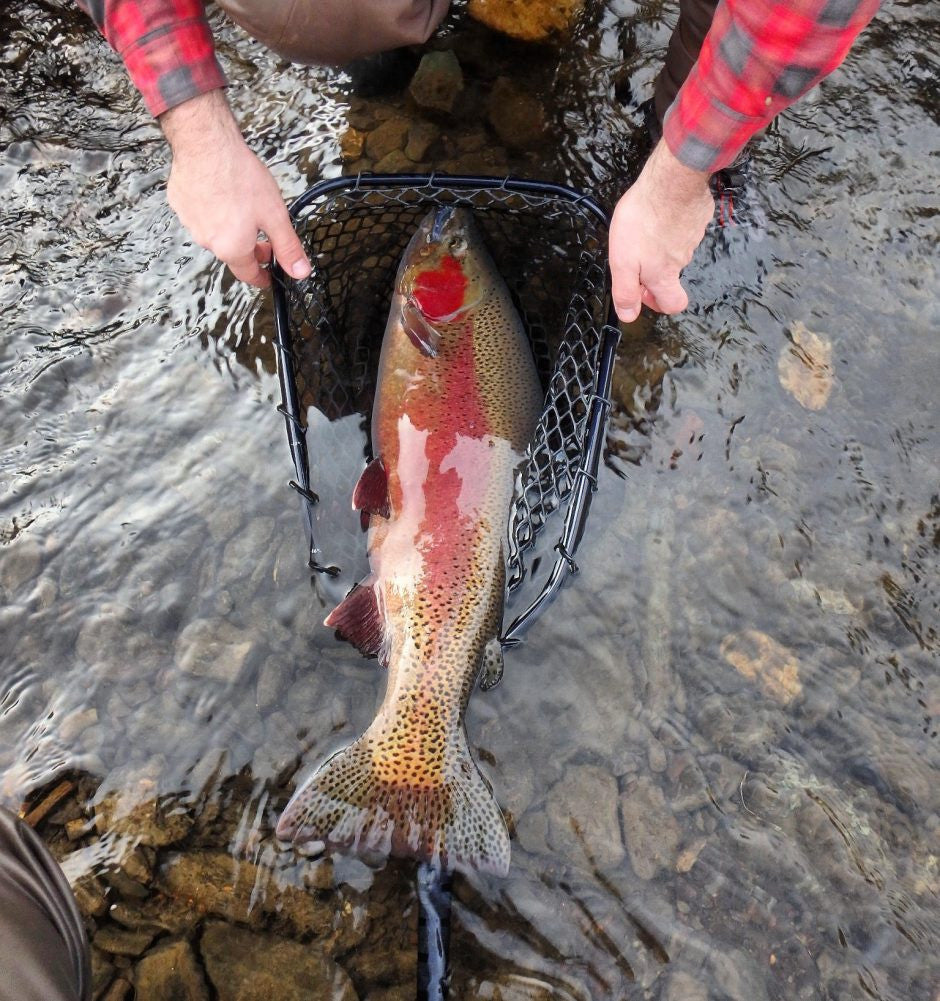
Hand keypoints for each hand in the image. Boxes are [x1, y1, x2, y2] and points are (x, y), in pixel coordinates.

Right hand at [161, 90, 310, 287]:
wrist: (206, 142)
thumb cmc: (239, 175)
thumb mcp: (275, 216)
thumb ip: (288, 247)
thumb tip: (299, 272)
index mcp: (231, 248)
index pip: (249, 275)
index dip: (262, 277)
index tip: (267, 276)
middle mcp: (208, 241)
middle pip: (233, 253)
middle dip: (250, 249)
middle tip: (264, 238)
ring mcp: (190, 222)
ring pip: (216, 234)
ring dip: (231, 228)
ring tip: (244, 207)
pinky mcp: (180, 203)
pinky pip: (200, 214)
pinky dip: (212, 210)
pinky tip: (222, 193)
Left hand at [609, 140, 714, 321]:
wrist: (671, 179)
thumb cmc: (644, 219)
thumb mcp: (623, 262)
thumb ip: (626, 291)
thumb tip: (629, 316)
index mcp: (664, 274)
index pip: (673, 304)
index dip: (658, 303)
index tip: (642, 289)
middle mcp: (682, 259)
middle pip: (672, 275)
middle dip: (654, 269)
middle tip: (636, 252)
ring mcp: (694, 236)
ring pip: (677, 250)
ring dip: (661, 244)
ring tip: (644, 225)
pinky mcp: (699, 216)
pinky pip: (685, 226)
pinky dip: (673, 223)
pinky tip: (660, 210)